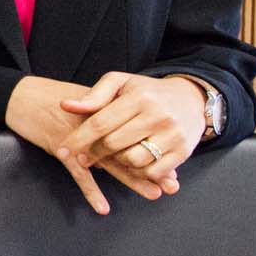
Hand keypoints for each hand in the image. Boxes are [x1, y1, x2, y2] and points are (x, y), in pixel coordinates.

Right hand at [5, 76, 168, 215]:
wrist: (23, 97)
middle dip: (153, 168)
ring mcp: (81, 139)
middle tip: (173, 184)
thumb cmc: (52, 101)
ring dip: (133, 180)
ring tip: (154, 193)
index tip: (173, 167)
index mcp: (106, 114)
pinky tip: (102, 207)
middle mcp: (98, 126)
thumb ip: (105, 124)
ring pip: (112, 162)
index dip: (154, 152)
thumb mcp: (83, 106)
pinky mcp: (63, 149)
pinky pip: (79, 173)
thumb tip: (124, 148)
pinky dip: (91, 191)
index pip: (136, 136)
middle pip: (130, 150)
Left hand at [58, 71, 205, 187]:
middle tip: (85, 156)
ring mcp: (172, 135)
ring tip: (114, 155)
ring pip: (133, 161)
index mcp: (139, 97)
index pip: (101, 122)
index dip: (79, 139)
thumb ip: (94, 96)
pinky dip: (139, 172)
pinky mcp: (183, 152)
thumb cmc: (148, 91)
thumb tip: (65, 106)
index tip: (64, 150)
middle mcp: (157, 116)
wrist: (191, 98)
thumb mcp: (121, 83)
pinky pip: (153, 171)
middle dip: (94, 153)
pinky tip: (134, 162)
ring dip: (118, 163)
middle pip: (114, 144)